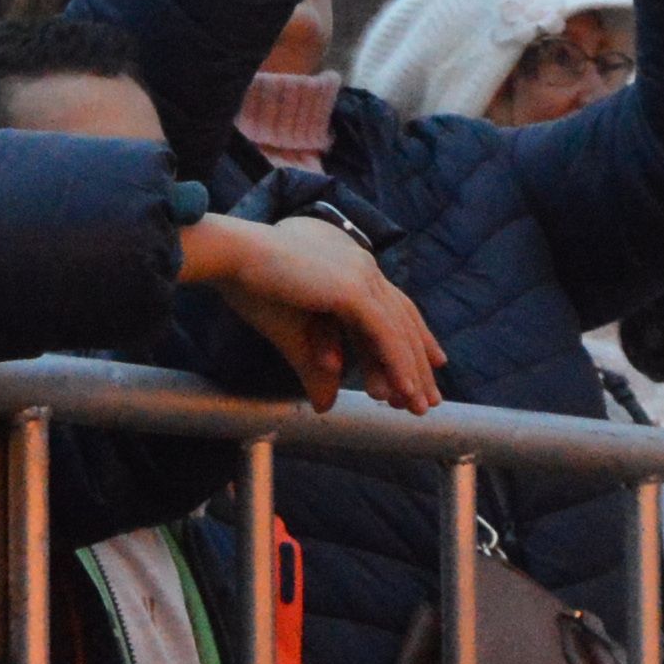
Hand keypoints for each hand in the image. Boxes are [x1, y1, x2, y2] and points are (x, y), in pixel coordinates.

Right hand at [181, 209, 443, 414]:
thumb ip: (315, 369)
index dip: (412, 334)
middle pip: (402, 319)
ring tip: (418, 407)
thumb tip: (326, 406)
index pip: (391, 304)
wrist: (231, 257)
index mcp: (348, 265)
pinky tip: (405, 392)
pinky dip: (397, 365)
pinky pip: (384, 334)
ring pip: (397, 330)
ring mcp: (360, 275)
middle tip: (428, 399)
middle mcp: (362, 266)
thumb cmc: (252, 287)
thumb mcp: (294, 337)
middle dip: (417, 361)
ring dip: (410, 372)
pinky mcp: (352, 290)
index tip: (432, 361)